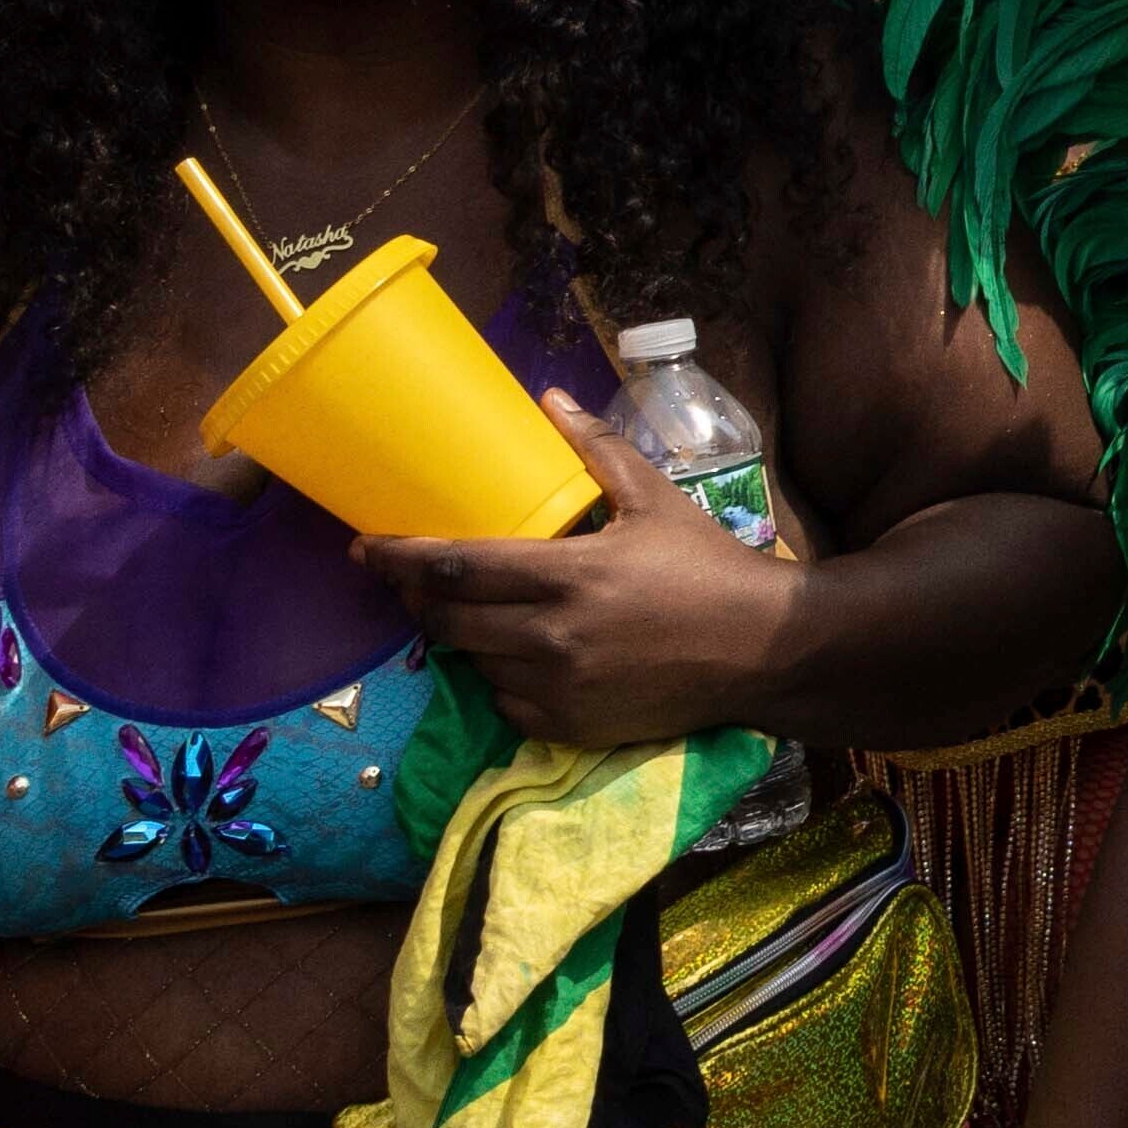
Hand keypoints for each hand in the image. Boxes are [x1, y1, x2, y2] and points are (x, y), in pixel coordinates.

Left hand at [362, 392, 802, 747]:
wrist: (761, 651)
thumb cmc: (706, 568)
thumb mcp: (654, 499)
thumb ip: (596, 450)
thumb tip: (549, 398)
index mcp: (568, 575)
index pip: (456, 568)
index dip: (401, 558)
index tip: (367, 547)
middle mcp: (552, 638)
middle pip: (447, 621)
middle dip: (416, 600)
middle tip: (408, 580)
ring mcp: (558, 689)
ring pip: (473, 663)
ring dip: (461, 638)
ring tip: (471, 613)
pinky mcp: (569, 728)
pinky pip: (504, 704)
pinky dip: (499, 679)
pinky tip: (516, 657)